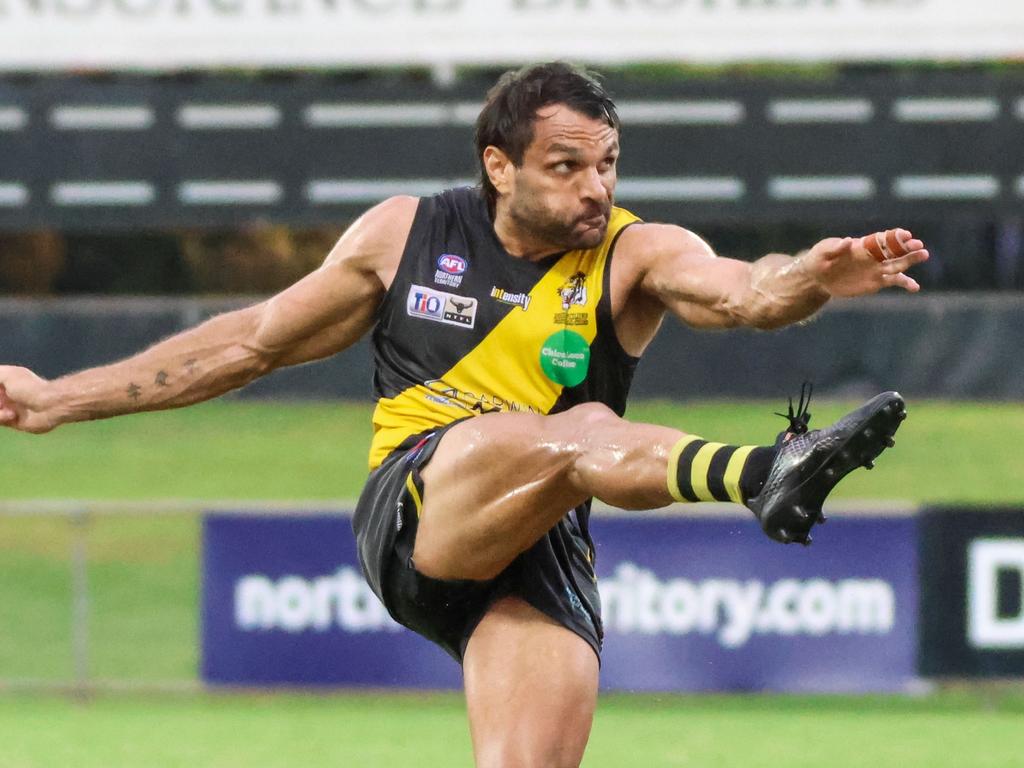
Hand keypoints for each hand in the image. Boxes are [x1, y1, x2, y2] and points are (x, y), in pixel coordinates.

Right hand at [0, 366, 59, 433]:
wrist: (48, 406)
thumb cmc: (28, 387)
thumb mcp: (7, 375)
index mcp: (5, 381)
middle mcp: (5, 394)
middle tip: (1, 404)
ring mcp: (8, 408)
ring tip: (7, 411)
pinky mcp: (12, 422)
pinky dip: (0, 417)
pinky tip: (11, 415)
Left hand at [802, 229, 928, 297]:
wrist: (818, 277)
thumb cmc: (819, 259)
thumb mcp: (823, 251)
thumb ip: (835, 247)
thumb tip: (847, 241)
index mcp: (862, 245)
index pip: (881, 239)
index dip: (893, 237)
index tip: (905, 235)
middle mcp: (873, 255)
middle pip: (893, 250)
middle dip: (906, 248)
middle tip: (919, 246)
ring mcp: (876, 269)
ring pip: (897, 264)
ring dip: (911, 260)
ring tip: (924, 255)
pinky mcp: (876, 282)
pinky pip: (893, 281)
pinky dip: (905, 283)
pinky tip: (915, 287)